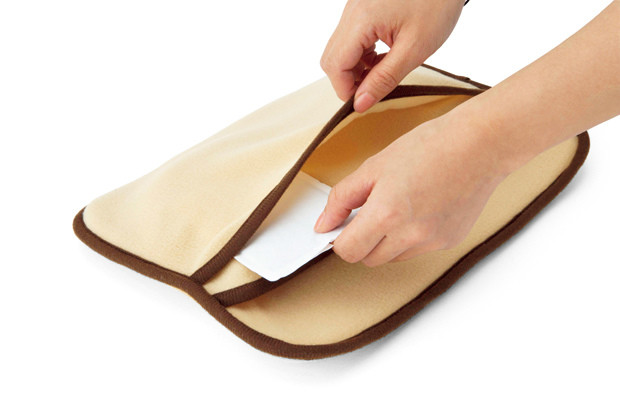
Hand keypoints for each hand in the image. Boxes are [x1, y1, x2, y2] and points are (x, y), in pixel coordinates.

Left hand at [313, 113, 507, 266]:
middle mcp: (410, 235)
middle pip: (368, 259)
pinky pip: (417, 250)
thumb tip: (323, 225)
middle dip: (362, 240)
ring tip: (399, 205)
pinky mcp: (449, 241)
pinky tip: (421, 208)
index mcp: (386, 214)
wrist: (479, 145)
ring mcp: (432, 242)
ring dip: (386, 240)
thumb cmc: (429, 147)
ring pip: (392, 257)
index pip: (347, 251)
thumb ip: (342, 198)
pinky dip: (411, 237)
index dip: (340, 239)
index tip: (342, 226)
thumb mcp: (374, 166)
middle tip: (370, 211)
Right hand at [320, 0, 463, 112]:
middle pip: (332, 58)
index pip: (335, 65)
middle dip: (347, 80)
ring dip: (355, 69)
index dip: (345, 90)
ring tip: (382, 73)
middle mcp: (352, 11)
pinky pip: (350, 39)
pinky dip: (361, 55)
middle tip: (373, 90)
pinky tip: (383, 58)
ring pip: (339, 50)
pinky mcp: (362, 8)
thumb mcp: (414, 49)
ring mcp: (355, 8)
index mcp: (362, 19)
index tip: (364, 102)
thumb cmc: (437, 6)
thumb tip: (360, 104)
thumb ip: (384, 79)